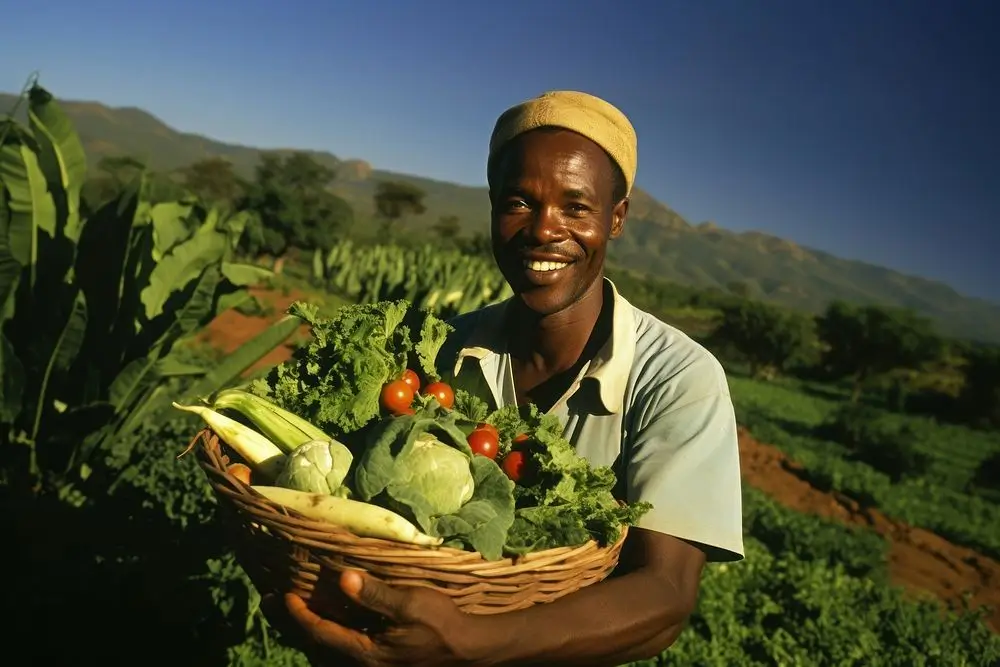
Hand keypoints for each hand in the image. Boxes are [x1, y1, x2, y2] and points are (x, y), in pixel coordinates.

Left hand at [284, 570, 486, 666]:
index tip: (285, 593)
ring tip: (287, 610)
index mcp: (366, 653)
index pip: (321, 633)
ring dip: (304, 630)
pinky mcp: (379, 661)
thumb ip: (376, 595)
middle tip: (268, 601)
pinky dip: (324, 636)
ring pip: (325, 651)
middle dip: (291, 624)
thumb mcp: (411, 605)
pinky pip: (339, 651)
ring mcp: (371, 665)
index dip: (300, 614)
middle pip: (315, 646)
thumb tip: (343, 578)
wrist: (469, 650)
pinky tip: (324, 622)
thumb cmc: (442, 625)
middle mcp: (362, 664)